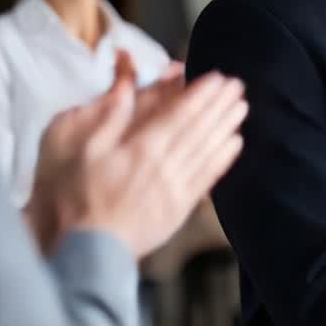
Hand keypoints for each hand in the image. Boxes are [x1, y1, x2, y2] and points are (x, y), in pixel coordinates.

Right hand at [33, 71, 247, 257]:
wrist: (93, 247)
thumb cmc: (83, 196)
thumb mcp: (86, 151)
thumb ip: (111, 117)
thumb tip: (127, 86)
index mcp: (143, 147)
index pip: (180, 114)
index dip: (201, 94)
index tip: (218, 77)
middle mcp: (167, 163)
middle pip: (199, 128)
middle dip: (219, 104)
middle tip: (238, 85)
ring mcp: (179, 185)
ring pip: (208, 149)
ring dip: (227, 126)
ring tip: (242, 106)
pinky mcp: (184, 205)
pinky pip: (209, 177)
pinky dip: (224, 158)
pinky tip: (236, 143)